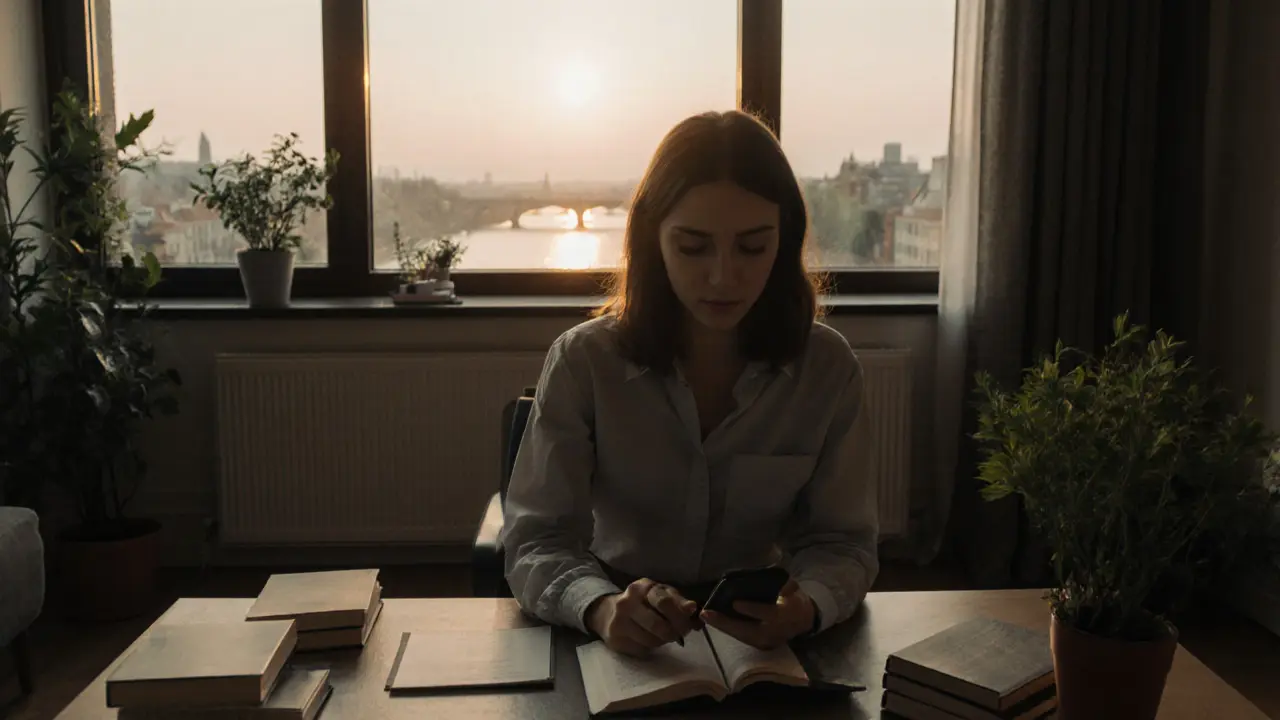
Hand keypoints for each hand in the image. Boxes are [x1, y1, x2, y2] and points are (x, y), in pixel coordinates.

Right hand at [586, 578, 699, 655]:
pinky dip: (650, 647)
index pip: (664, 601)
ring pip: (651, 640)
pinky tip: (648, 639)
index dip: (680, 615)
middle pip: (658, 624)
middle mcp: (627, 602)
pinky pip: (642, 649)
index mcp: (642, 588)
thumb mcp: (661, 595)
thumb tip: (693, 608)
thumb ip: (678, 602)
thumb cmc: (643, 603)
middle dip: (674, 632)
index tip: (689, 623)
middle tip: (679, 634)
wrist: (608, 613)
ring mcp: (619, 622)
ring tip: (663, 635)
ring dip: (663, 641)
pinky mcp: (616, 639)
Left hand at [699, 579, 814, 649]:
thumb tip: (767, 576)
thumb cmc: (794, 600)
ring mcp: (768, 642)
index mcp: (786, 615)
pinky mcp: (761, 645)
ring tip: (706, 617)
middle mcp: (775, 632)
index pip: (768, 613)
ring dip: (723, 627)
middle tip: (707, 614)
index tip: (735, 603)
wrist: (803, 621)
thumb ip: (783, 584)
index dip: (752, 609)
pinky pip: (742, 638)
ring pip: (742, 636)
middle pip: (748, 630)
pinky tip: (715, 621)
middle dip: (726, 623)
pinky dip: (728, 629)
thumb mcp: (793, 588)